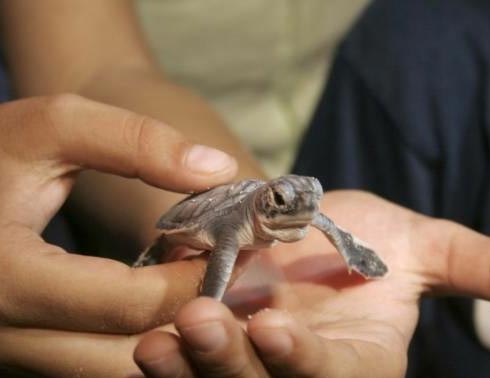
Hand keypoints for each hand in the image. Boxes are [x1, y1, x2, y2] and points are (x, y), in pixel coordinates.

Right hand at [0, 94, 237, 376]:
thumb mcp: (54, 128)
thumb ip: (135, 141)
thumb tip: (217, 169)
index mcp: (8, 278)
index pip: (129, 303)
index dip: (192, 279)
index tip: (233, 252)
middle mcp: (5, 336)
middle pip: (127, 355)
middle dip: (187, 317)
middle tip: (226, 275)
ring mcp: (13, 353)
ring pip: (114, 370)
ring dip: (166, 336)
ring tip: (198, 286)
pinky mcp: (24, 352)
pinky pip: (94, 363)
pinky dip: (137, 339)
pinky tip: (159, 299)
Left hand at [134, 191, 489, 376]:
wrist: (308, 229)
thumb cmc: (368, 239)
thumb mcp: (419, 246)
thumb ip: (468, 266)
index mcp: (354, 362)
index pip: (332, 377)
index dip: (305, 362)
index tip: (276, 330)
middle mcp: (296, 371)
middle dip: (229, 363)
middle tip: (199, 324)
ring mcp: (248, 361)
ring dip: (187, 365)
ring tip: (159, 338)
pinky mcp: (209, 347)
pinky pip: (184, 364)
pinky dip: (165, 358)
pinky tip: (144, 337)